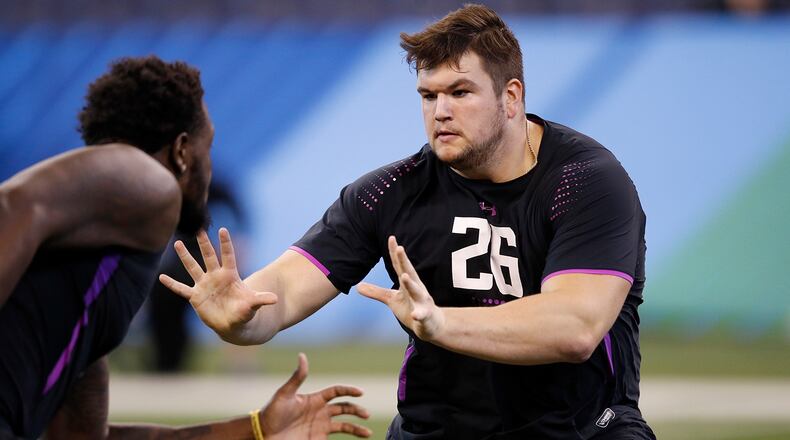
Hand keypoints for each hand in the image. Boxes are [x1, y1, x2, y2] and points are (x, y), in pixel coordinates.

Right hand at [159, 228, 276, 339]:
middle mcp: (216, 277)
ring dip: (185, 257)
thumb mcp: (252, 305)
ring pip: (193, 268)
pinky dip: (172, 284)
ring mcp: (204, 285)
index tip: (222, 229)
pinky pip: (182, 289)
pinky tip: (161, 278)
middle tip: (199, 228)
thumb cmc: (245, 312)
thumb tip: (274, 299)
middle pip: (209, 257)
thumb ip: (261, 300)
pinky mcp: (196, 297)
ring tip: (177, 243)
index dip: (225, 244)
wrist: (233, 324)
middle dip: (204, 244)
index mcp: (230, 275)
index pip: (227, 256)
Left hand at [261, 354, 370, 439]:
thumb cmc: (272, 412)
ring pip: (345, 425)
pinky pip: (337, 439)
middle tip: (366, 414)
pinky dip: (349, 438)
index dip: (349, 391)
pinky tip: (357, 438)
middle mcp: (321, 412)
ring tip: (368, 433)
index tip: (360, 393)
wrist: (263, 433)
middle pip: (344, 408)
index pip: (336, 392)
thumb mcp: (285, 393)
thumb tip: (302, 355)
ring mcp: (320, 426)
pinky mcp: (318, 438)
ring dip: (357, 428)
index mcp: (315, 399)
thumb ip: (297, 377)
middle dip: (357, 410)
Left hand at [357, 236, 444, 340]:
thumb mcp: (392, 300)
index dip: (395, 253)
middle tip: (400, 248)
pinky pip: (422, 315)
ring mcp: (422, 302)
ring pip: (417, 291)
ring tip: (405, 276)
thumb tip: (358, 286)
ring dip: (411, 284)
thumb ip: (377, 292)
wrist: (432, 325)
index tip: (391, 238)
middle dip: (404, 261)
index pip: (400, 266)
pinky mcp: (425, 316)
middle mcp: (416, 289)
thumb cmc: (412, 308)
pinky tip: (415, 315)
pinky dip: (419, 314)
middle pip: (409, 272)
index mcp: (408, 283)